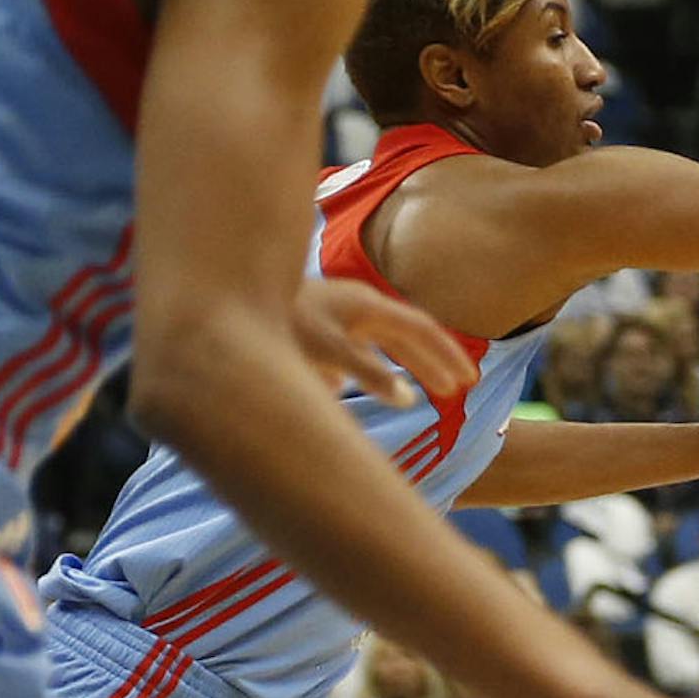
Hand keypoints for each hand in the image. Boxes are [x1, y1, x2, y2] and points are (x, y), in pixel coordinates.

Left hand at [291, 277, 475, 405]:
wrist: (229, 298)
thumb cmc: (279, 322)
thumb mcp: (325, 352)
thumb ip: (368, 375)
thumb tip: (408, 399)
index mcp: (369, 307)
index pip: (423, 331)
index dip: (448, 355)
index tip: (469, 382)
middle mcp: (360, 306)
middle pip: (409, 335)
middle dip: (436, 362)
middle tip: (458, 390)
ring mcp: (341, 313)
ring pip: (386, 340)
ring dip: (409, 365)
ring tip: (429, 391)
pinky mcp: (321, 324)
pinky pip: (359, 345)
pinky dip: (373, 365)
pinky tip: (361, 388)